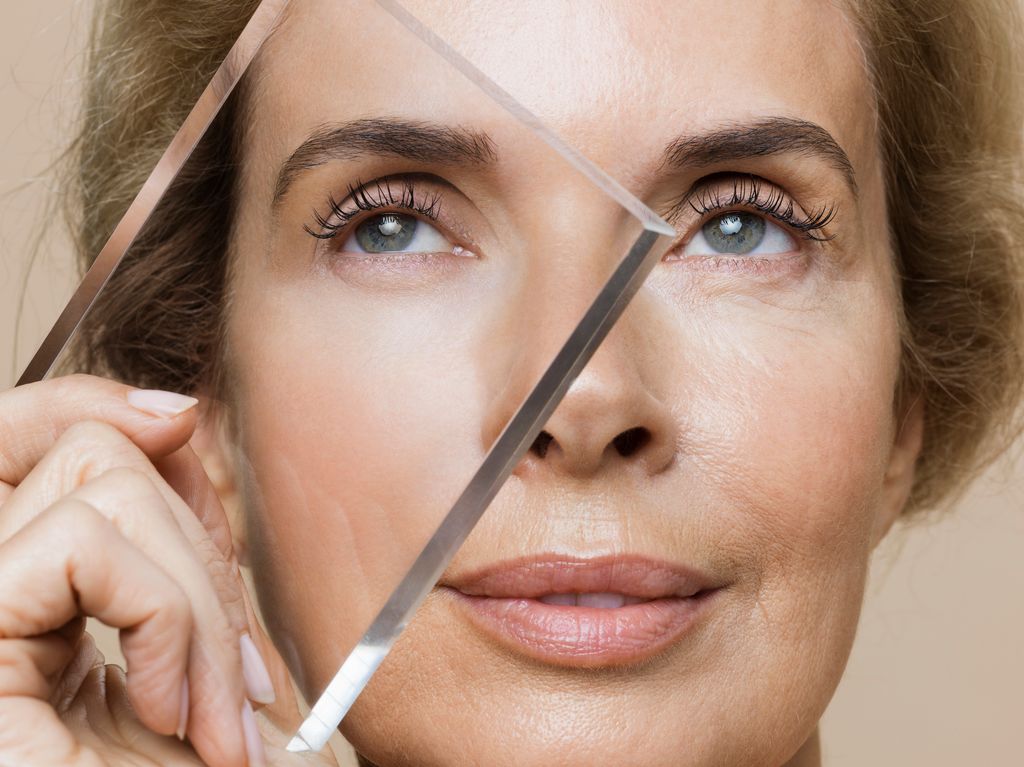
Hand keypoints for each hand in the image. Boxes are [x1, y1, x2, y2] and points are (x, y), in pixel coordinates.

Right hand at [0, 375, 335, 766]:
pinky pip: (84, 547)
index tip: (186, 425)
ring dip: (192, 596)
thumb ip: (171, 555)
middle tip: (228, 681)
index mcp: (32, 609)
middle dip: (199, 551)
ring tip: (200, 709)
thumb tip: (174, 416)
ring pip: (96, 484)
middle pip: (90, 457)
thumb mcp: (186, 664)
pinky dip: (163, 617)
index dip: (110, 416)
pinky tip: (165, 710)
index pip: (50, 444)